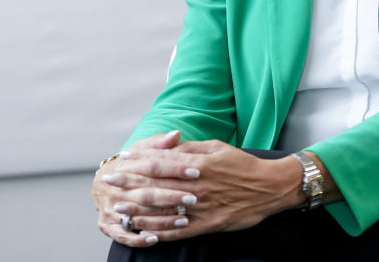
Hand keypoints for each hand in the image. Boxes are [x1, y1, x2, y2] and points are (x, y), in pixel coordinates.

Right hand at [92, 131, 202, 247]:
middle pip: (146, 193)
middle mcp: (115, 188)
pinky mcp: (107, 226)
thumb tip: (176, 134)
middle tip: (194, 198)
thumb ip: (159, 144)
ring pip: (137, 216)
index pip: (152, 166)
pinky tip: (155, 239)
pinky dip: (138, 238)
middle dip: (171, 196)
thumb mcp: (140, 150)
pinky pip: (123, 235)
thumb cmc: (129, 166)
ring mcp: (110, 208)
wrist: (100, 184)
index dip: (175, 168)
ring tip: (184, 220)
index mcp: (124, 167)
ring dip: (162, 220)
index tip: (196, 171)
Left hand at [117, 140, 303, 242]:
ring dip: (138, 211)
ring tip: (118, 210)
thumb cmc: (241, 164)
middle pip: (157, 186)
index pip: (161, 162)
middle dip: (130, 184)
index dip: (138, 161)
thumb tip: (166, 145)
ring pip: (165, 211)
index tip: (120, 160)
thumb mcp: (216, 147)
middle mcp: (198, 186)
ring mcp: (203, 207)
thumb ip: (189, 149)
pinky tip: (145, 233)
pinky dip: (161, 233)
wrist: (269, 187)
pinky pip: (180, 232)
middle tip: (109, 183)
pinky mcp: (209, 225)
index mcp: (198, 164)